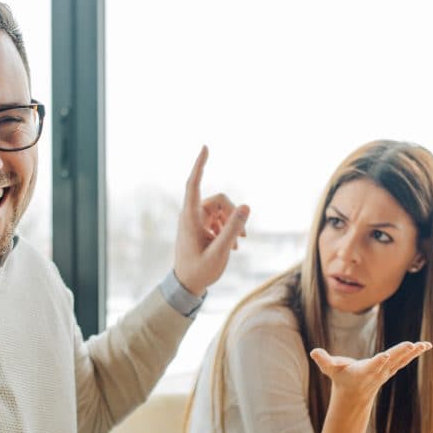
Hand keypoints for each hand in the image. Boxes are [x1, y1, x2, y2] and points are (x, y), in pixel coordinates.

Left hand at [173, 145, 249, 295]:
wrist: (186, 286)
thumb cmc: (199, 270)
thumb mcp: (220, 251)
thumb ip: (232, 229)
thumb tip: (246, 206)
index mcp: (190, 217)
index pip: (193, 184)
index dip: (200, 165)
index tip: (205, 147)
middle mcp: (191, 215)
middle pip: (219, 200)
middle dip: (234, 213)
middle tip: (243, 236)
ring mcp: (196, 220)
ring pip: (221, 210)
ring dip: (232, 223)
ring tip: (238, 244)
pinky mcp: (200, 227)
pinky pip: (219, 219)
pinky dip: (227, 229)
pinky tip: (233, 247)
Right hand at [310, 341, 431, 403]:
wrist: (354, 393)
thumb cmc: (341, 378)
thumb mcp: (330, 369)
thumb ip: (323, 360)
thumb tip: (313, 352)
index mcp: (364, 371)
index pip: (372, 366)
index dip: (379, 361)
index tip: (386, 356)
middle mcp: (378, 371)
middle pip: (391, 361)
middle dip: (400, 354)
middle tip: (411, 345)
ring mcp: (387, 370)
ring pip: (401, 360)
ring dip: (413, 352)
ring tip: (424, 345)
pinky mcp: (392, 367)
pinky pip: (405, 359)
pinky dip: (415, 352)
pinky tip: (425, 345)